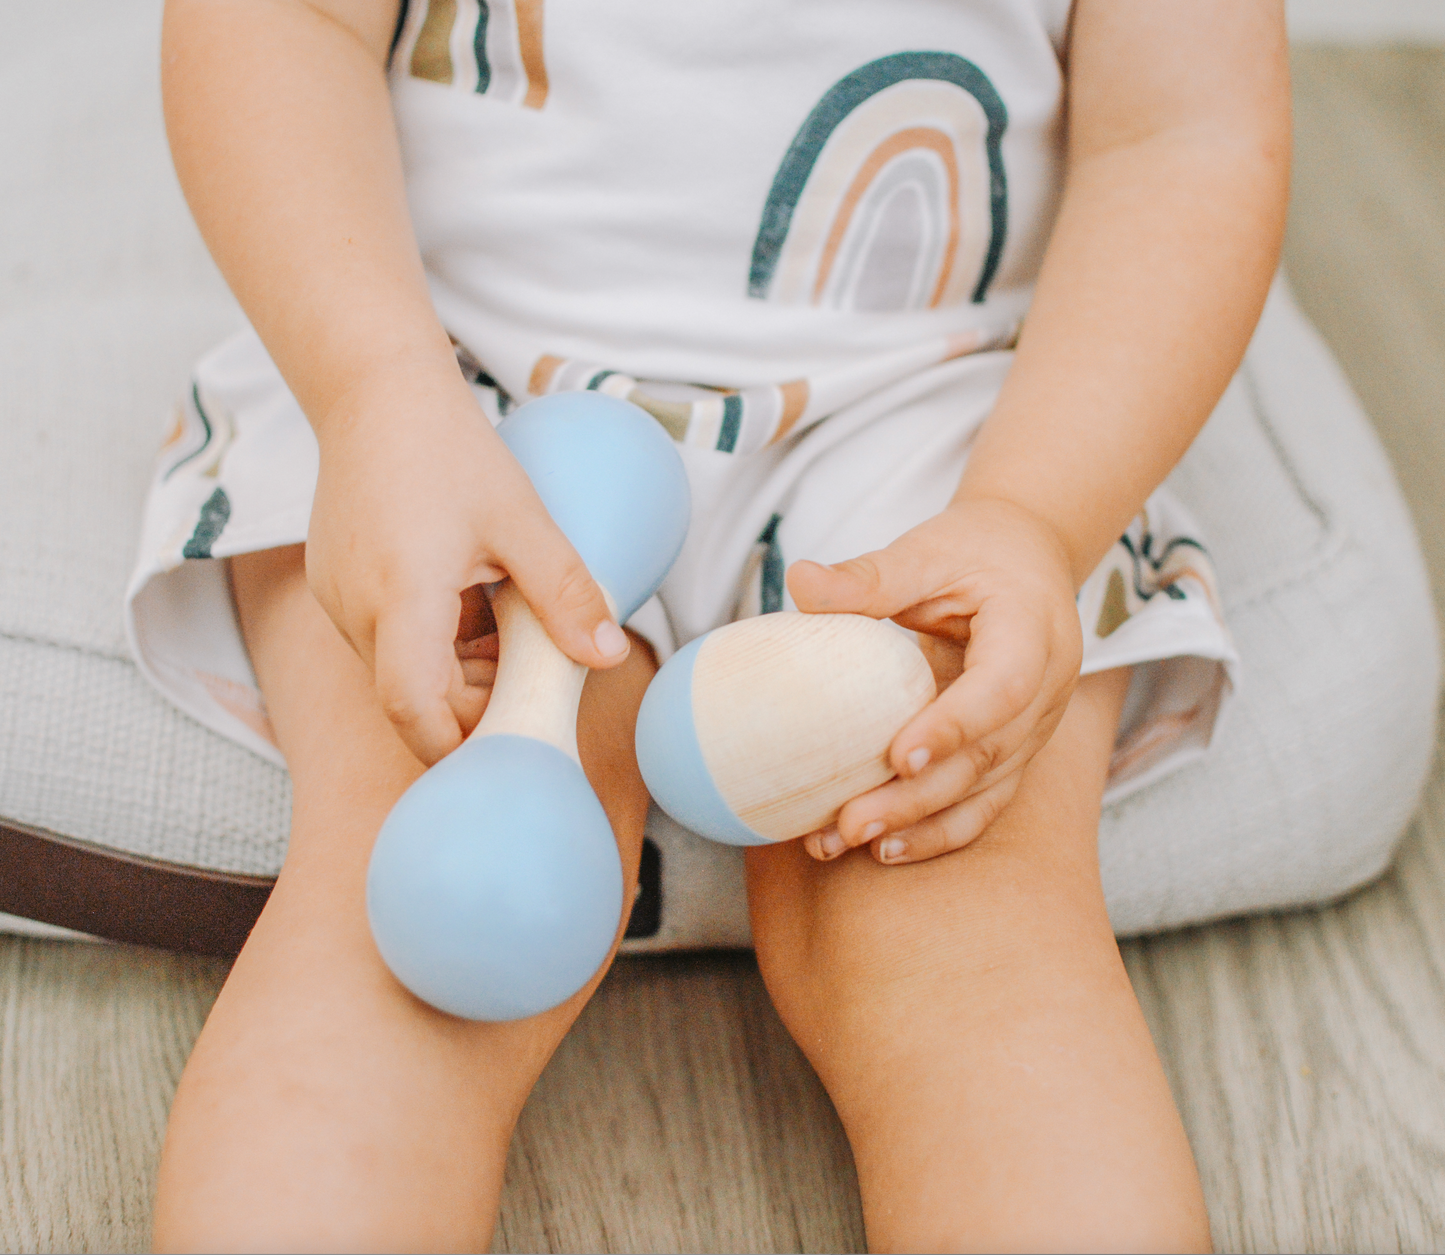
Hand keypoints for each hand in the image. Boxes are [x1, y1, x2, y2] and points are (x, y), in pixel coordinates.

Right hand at [305, 371, 629, 764]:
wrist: (374, 393)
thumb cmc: (449, 449)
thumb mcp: (522, 519)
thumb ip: (565, 592)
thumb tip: (610, 657)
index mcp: (400, 595)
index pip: (411, 706)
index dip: (455, 743)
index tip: (507, 747)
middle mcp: (353, 609)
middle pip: (413, 698)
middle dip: (475, 703)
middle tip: (532, 669)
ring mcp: (337, 600)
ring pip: (402, 672)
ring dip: (457, 670)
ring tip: (505, 621)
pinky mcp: (336, 588)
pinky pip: (388, 641)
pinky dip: (433, 642)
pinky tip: (471, 598)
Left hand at [787, 497, 1083, 864]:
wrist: (1027, 560)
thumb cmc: (974, 552)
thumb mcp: (925, 551)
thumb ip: (869, 575)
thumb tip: (797, 579)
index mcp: (1033, 630)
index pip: (1005, 688)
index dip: (955, 725)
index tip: (897, 757)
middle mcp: (1047, 690)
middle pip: (989, 755)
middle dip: (917, 797)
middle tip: (848, 822)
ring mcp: (1036, 729)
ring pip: (984, 791)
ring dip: (917, 824)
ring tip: (846, 842)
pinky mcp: (1015, 752)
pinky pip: (983, 803)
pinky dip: (937, 832)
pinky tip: (884, 850)